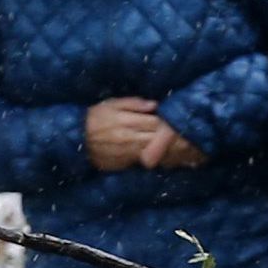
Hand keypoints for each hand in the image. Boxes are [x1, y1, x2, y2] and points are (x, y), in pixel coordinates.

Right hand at [84, 97, 208, 171]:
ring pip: (155, 152)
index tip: (183, 122)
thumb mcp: (110, 104)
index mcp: (127, 120)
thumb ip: (133, 103)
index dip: (169, 123)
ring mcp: (128, 152)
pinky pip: (145, 162)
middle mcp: (130, 137)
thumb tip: (155, 105)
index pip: (155, 122)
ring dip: (169, 151)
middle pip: (158, 138)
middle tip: (192, 138)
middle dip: (173, 139)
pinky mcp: (125, 163)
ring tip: (187, 150)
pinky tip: (170, 159)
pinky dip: (158, 160)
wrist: (76, 139)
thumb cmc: (94, 117)